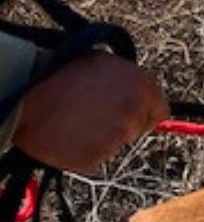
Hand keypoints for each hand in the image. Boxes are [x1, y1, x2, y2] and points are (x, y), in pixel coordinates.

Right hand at [13, 51, 167, 172]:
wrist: (24, 93)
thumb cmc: (60, 71)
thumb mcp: (102, 62)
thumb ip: (127, 80)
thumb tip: (141, 93)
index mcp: (142, 85)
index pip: (160, 112)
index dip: (145, 114)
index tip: (130, 115)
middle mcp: (134, 112)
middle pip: (137, 130)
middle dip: (121, 125)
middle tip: (92, 115)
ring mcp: (116, 137)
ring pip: (115, 145)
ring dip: (100, 138)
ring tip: (74, 120)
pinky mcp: (95, 158)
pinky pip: (93, 159)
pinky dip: (82, 152)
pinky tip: (66, 135)